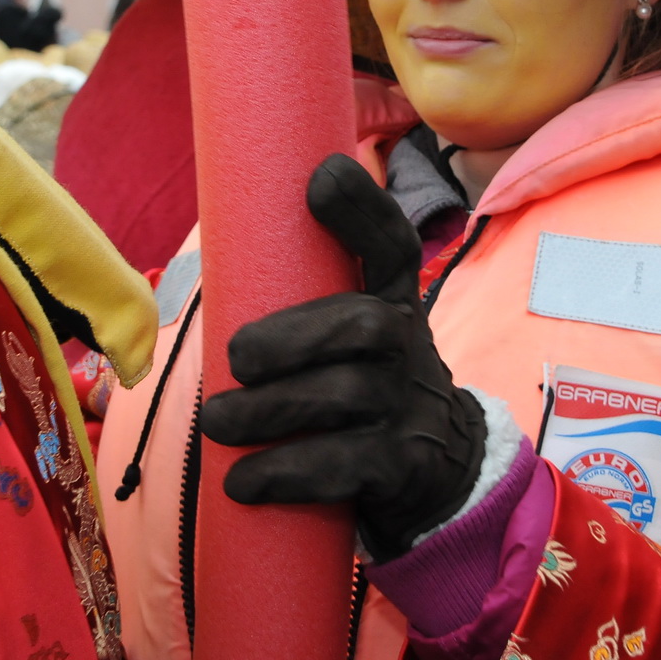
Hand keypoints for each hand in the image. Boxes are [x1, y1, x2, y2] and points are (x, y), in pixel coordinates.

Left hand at [199, 154, 486, 561]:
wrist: (442, 469)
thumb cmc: (370, 387)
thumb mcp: (358, 334)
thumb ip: (309, 298)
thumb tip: (218, 258)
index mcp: (393, 302)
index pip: (391, 246)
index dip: (361, 208)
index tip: (320, 178)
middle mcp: (409, 347)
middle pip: (359, 326)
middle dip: (288, 339)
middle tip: (234, 360)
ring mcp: (408, 408)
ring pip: (339, 398)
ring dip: (266, 412)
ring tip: (218, 422)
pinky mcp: (402, 467)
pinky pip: (342, 466)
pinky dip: (283, 473)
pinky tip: (243, 481)